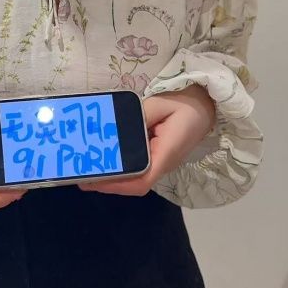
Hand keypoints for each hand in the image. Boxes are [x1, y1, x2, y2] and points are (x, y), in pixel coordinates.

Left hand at [76, 89, 214, 195]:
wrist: (207, 104)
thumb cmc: (187, 102)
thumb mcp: (162, 103)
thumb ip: (140, 115)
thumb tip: (118, 126)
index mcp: (166, 153)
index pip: (141, 181)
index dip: (116, 185)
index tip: (93, 180)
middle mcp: (163, 164)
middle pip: (134, 184)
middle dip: (107, 184)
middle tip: (80, 174)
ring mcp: (161, 162)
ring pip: (135, 179)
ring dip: (112, 177)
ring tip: (87, 168)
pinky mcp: (157, 157)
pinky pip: (137, 168)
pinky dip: (120, 168)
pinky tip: (104, 158)